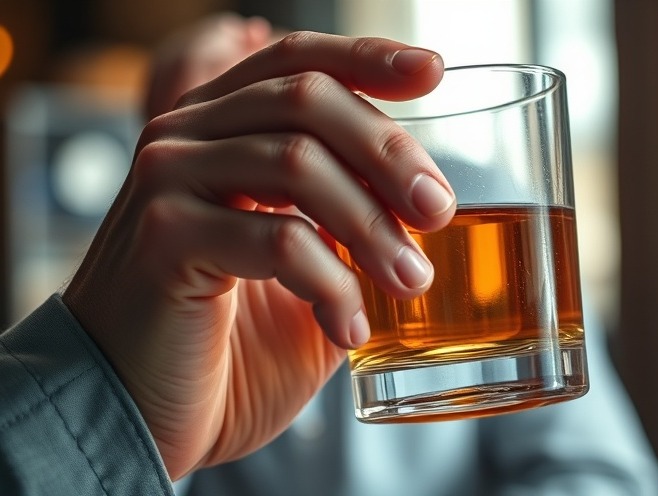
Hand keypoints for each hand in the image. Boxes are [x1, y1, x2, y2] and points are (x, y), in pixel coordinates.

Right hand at [62, 31, 453, 479]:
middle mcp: (188, 138)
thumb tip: (422, 200)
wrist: (140, 413)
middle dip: (389, 152)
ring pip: (297, 161)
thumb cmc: (227, 348)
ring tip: (412, 281)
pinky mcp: (165, 236)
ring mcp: (169, 180)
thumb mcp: (309, 275)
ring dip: (373, 226)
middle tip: (438, 210)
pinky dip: (332, 283)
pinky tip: (349, 327)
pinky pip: (278, 239)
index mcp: (220, 131)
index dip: (367, 58)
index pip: (297, 63)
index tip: (432, 71)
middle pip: (307, 98)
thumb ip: (351, 228)